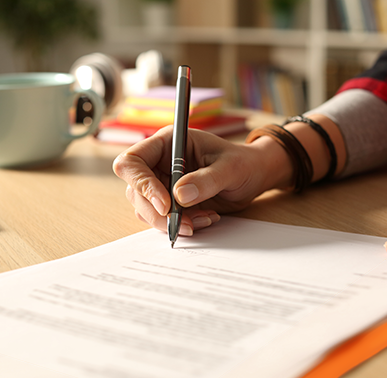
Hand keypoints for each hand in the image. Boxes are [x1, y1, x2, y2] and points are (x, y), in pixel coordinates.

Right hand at [112, 126, 290, 235]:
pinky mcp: (170, 202)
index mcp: (168, 143)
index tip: (166, 205)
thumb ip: (206, 180)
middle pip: (135, 190)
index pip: (133, 161)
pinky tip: (204, 218)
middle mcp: (159, 162)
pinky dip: (180, 225)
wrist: (254, 177)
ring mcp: (162, 183)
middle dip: (158, 212)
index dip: (142, 184)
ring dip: (171, 222)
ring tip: (203, 219)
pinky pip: (161, 219)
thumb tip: (179, 196)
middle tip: (185, 224)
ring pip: (145, 208)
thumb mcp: (230, 168)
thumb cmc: (243, 163)